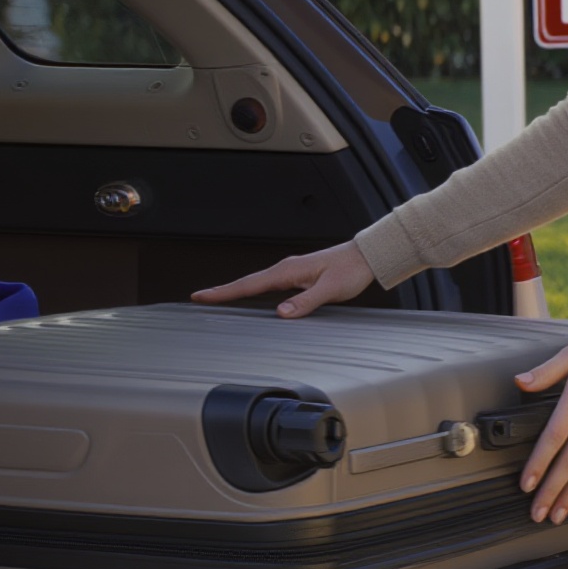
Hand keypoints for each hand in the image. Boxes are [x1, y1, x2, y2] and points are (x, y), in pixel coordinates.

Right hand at [191, 240, 374, 316]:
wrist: (367, 256)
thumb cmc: (351, 270)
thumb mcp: (330, 289)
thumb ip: (306, 301)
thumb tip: (281, 313)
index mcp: (289, 270)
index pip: (250, 284)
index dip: (225, 291)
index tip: (202, 296)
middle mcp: (286, 268)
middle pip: (248, 282)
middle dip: (223, 291)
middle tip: (200, 298)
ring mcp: (292, 271)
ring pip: (258, 283)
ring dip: (238, 290)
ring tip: (218, 299)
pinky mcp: (298, 275)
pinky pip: (269, 284)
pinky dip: (254, 289)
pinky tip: (252, 296)